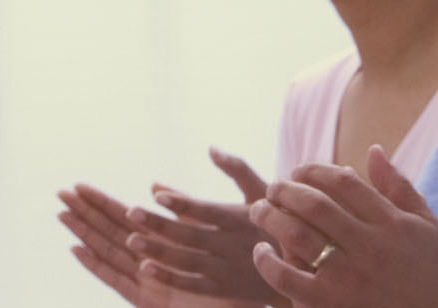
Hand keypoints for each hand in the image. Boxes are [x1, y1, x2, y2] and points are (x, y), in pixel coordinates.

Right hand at [58, 184, 256, 307]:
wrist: (255, 295)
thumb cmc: (241, 267)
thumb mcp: (216, 226)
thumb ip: (185, 207)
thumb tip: (155, 186)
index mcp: (165, 242)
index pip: (126, 217)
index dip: (103, 202)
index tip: (80, 185)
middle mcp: (151, 261)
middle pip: (111, 232)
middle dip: (85, 213)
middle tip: (60, 192)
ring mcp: (147, 280)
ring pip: (109, 251)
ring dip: (85, 233)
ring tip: (62, 214)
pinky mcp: (149, 300)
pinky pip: (117, 281)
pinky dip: (97, 266)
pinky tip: (77, 250)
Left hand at [125, 147, 285, 305]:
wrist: (305, 268)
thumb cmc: (282, 221)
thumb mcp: (265, 193)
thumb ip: (238, 170)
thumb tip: (211, 148)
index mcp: (242, 218)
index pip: (208, 210)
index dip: (183, 203)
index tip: (157, 194)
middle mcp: (233, 244)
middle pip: (191, 235)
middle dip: (160, 224)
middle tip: (132, 214)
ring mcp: (228, 269)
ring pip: (187, 260)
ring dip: (158, 250)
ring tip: (131, 240)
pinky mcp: (224, 289)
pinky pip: (192, 284)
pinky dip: (169, 277)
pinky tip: (146, 268)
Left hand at [248, 145, 437, 307]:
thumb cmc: (427, 272)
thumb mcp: (425, 225)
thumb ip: (399, 186)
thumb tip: (373, 149)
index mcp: (392, 223)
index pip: (344, 182)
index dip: (315, 170)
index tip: (299, 171)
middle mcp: (369, 246)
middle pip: (315, 204)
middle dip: (285, 189)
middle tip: (274, 187)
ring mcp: (347, 277)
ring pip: (296, 235)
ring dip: (270, 217)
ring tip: (260, 210)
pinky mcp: (328, 304)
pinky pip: (286, 277)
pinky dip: (267, 261)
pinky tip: (262, 250)